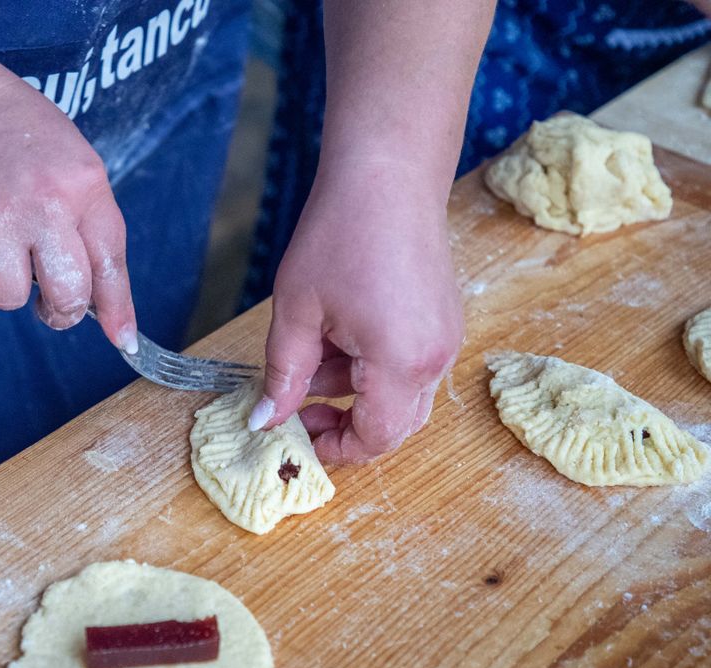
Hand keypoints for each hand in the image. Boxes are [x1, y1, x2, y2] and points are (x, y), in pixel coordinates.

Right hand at [0, 49, 137, 349]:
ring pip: (9, 297)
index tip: (123, 340)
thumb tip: (99, 295)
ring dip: (5, 282)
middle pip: (66, 295)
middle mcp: (41, 206)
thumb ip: (89, 222)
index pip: (110, 264)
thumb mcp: (73, 163)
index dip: (117, 309)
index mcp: (82, 186)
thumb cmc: (15, 131)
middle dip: (60, 309)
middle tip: (52, 299)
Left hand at [249, 160, 463, 463]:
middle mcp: (435, 358)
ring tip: (310, 358)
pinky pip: (410, 364)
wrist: (388, 175)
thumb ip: (282, 375)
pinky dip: (373, 367)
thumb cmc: (340, 235)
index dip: (335, 449)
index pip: (375, 438)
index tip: (298, 438)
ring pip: (400, 394)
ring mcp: (445, 338)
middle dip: (344, 424)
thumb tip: (265, 421)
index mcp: (400, 363)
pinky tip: (337, 337)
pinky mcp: (443, 319)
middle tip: (299, 410)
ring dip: (354, 391)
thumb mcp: (297, 312)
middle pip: (394, 424)